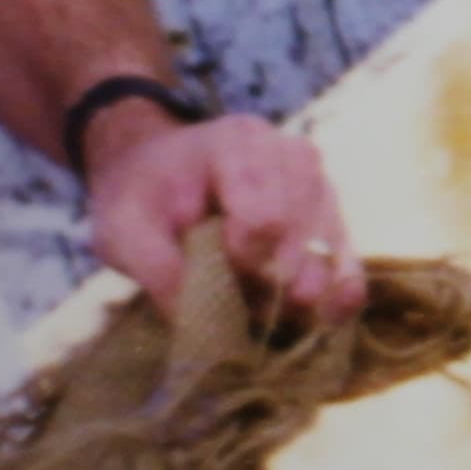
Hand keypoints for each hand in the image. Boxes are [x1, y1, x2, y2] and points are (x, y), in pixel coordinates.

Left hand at [84, 108, 364, 324]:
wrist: (153, 172)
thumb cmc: (139, 196)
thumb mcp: (123, 228)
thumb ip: (159, 270)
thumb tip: (204, 326)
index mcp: (238, 143)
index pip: (266, 215)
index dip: (243, 256)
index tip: (214, 264)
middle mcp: (290, 153)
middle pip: (303, 231)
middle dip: (274, 275)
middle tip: (240, 291)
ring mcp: (316, 180)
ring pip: (330, 243)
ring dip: (305, 283)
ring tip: (277, 305)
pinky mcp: (326, 213)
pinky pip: (347, 252)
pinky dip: (341, 284)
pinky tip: (335, 309)